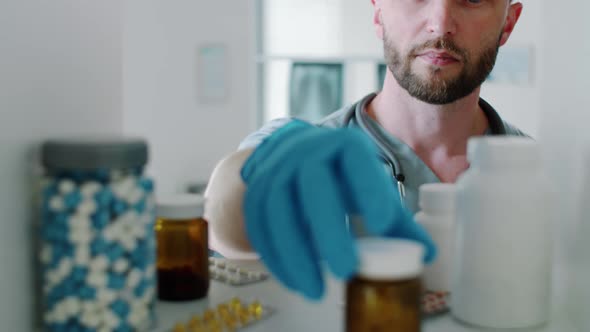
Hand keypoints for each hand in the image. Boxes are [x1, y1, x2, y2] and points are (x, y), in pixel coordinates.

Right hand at [241, 120, 435, 298]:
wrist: (292, 156)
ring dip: (295, 252)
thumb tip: (426, 254)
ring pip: (278, 207)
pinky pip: (257, 223)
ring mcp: (276, 169)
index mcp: (344, 146)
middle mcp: (306, 151)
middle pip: (314, 185)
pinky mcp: (255, 190)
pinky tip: (294, 280)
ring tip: (315, 290)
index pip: (356, 158)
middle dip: (329, 229)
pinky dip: (274, 256)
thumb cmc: (340, 176)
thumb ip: (394, 220)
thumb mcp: (368, 188)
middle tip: (346, 270)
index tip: (383, 225)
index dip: (369, 189)